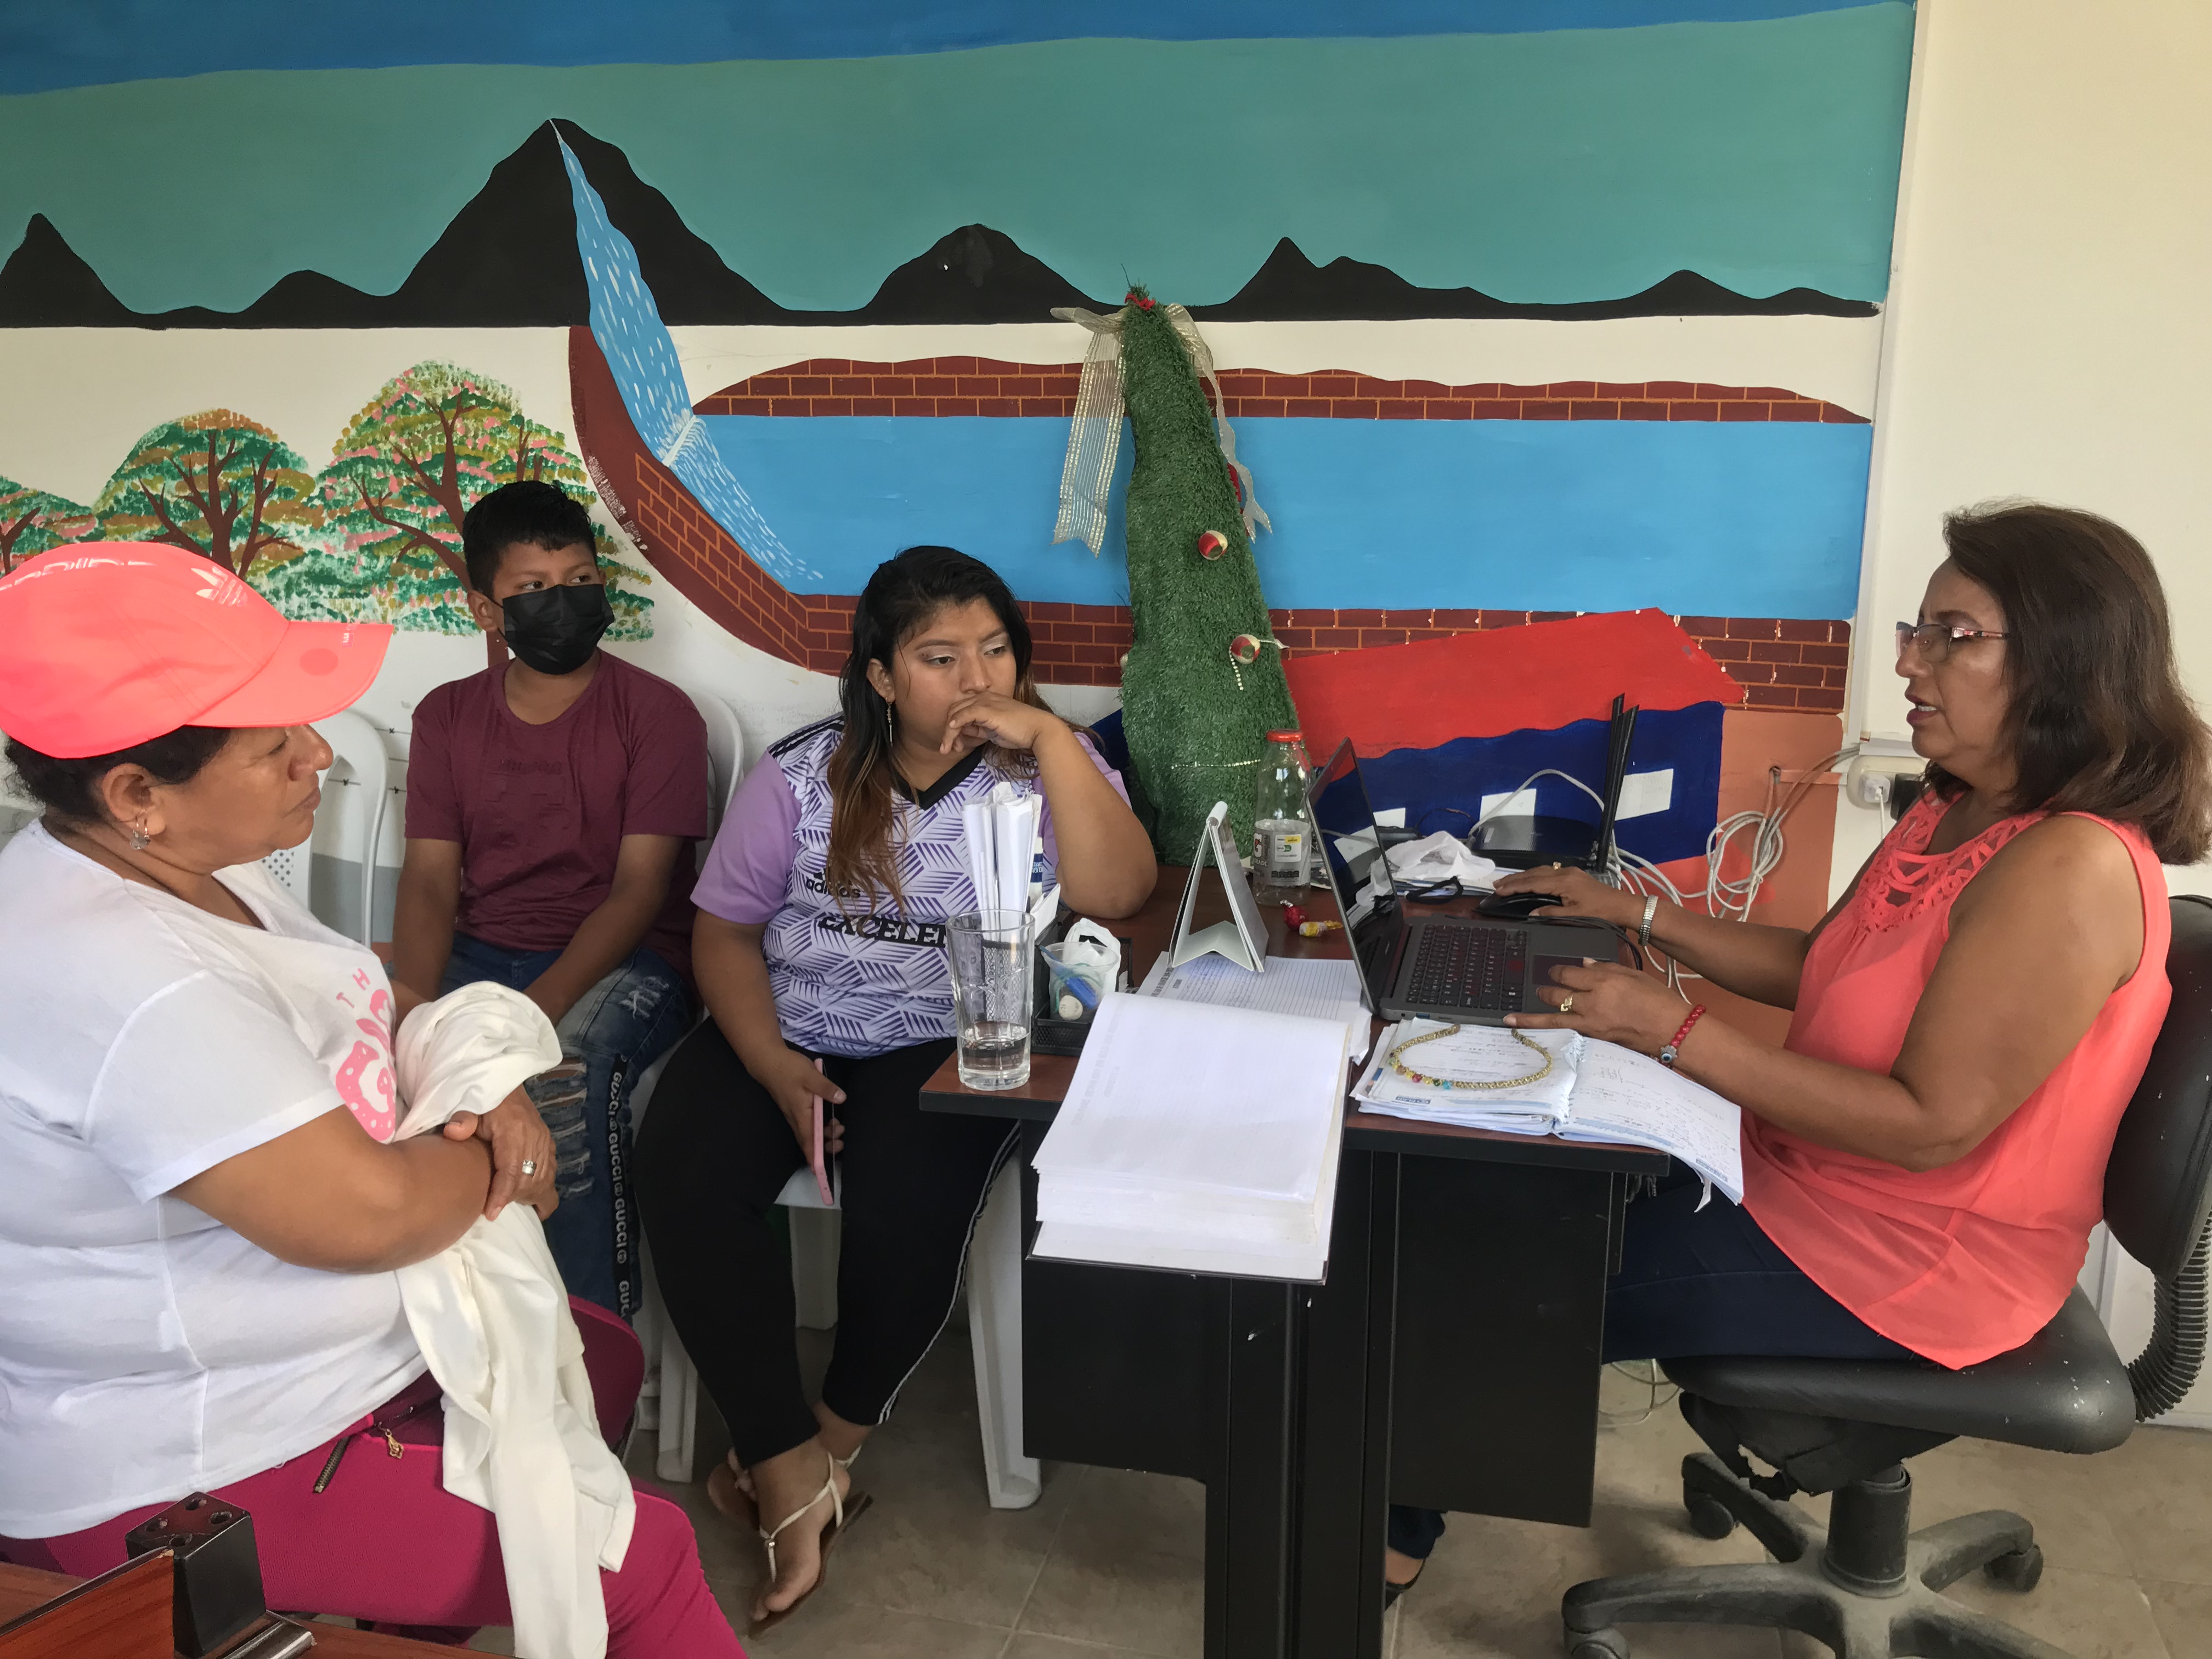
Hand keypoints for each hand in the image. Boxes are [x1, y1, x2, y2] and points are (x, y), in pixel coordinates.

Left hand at [442, 1085, 557, 1220]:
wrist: (504, 1083)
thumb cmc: (484, 1101)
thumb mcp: (469, 1106)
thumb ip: (462, 1119)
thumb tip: (453, 1133)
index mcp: (515, 1130)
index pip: (511, 1170)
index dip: (502, 1194)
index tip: (490, 1213)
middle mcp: (535, 1139)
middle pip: (529, 1181)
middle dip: (514, 1199)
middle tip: (493, 1208)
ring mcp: (545, 1144)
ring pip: (544, 1181)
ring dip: (528, 1197)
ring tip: (510, 1203)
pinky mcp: (549, 1147)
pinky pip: (551, 1175)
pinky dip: (540, 1189)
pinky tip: (526, 1197)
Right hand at [751, 1047, 846, 1159]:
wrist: (768, 1060)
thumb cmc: (788, 1068)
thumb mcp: (810, 1075)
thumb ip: (826, 1088)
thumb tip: (841, 1099)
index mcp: (800, 1114)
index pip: (808, 1142)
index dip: (814, 1157)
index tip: (821, 1170)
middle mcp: (796, 1118)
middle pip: (810, 1140)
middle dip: (826, 1145)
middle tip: (841, 1138)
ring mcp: (794, 1114)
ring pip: (809, 1132)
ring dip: (824, 1134)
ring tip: (839, 1127)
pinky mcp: (794, 1108)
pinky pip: (807, 1124)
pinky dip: (819, 1126)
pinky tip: (827, 1120)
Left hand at [937, 691, 1064, 758]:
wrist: (1038, 730)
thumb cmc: (1020, 732)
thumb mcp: (993, 731)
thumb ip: (979, 729)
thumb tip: (964, 732)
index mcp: (986, 700)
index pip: (961, 710)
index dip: (954, 728)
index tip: (956, 745)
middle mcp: (983, 697)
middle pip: (955, 710)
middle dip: (949, 731)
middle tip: (949, 749)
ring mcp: (985, 701)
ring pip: (956, 713)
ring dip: (949, 732)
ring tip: (949, 748)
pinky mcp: (987, 709)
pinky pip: (964, 714)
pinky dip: (955, 724)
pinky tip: (952, 734)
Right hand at [1492, 863, 1639, 928]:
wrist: (1622, 905)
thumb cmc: (1601, 912)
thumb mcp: (1575, 916)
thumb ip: (1551, 913)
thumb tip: (1531, 914)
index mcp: (1563, 882)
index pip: (1533, 883)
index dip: (1515, 886)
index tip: (1499, 890)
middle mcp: (1564, 873)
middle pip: (1534, 873)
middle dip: (1515, 879)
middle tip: (1497, 884)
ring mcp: (1570, 872)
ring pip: (1541, 871)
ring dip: (1524, 876)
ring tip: (1509, 882)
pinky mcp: (1574, 875)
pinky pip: (1549, 872)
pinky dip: (1535, 876)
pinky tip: (1530, 880)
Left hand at [1506, 958, 1687, 1054]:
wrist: (1672, 1028)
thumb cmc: (1657, 999)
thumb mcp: (1633, 975)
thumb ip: (1606, 968)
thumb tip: (1583, 964)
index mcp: (1603, 980)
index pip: (1568, 974)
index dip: (1557, 972)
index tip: (1553, 972)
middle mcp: (1592, 1001)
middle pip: (1557, 994)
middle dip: (1545, 990)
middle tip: (1538, 989)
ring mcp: (1591, 1022)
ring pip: (1553, 1019)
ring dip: (1530, 1018)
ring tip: (1511, 1018)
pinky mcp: (1595, 1039)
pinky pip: (1566, 1034)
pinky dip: (1549, 1033)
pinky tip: (1535, 1034)